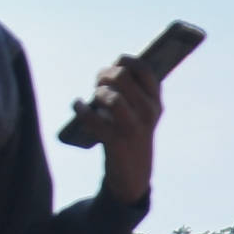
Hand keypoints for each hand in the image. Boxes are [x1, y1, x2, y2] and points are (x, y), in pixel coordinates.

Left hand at [78, 56, 163, 205]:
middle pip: (122, 76)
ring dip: (97, 93)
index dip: (127, 60)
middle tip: (99, 81)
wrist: (134, 173)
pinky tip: (78, 105)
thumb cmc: (132, 133)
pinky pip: (91, 118)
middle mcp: (148, 112)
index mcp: (156, 102)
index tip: (117, 62)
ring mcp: (132, 127)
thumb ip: (134, 90)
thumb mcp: (142, 112)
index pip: (145, 70)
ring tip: (94, 97)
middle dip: (105, 75)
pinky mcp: (115, 141)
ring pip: (110, 96)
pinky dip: (80, 109)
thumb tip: (112, 67)